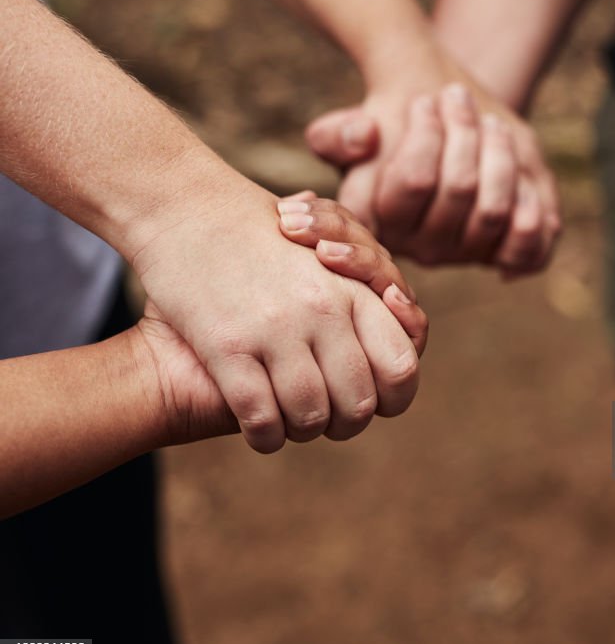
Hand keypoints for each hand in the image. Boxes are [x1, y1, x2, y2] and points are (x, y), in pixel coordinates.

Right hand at [130, 187, 420, 452]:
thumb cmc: (258, 235)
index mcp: (354, 290)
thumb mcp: (328, 256)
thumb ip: (362, 300)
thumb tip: (395, 339)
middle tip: (327, 419)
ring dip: (302, 431)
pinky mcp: (226, 345)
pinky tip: (259, 429)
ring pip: (311, 417)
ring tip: (290, 422)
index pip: (401, 366)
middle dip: (345, 424)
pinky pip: (261, 418)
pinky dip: (264, 436)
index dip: (391, 397)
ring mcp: (276, 328)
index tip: (370, 397)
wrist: (183, 207)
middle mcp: (324, 310)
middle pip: (359, 404)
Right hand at [307, 74, 560, 275]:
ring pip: (493, 209)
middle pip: (458, 190)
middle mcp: (420, 249)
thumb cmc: (395, 127)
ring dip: (498, 154)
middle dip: (464, 133)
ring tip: (489, 121)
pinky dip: (529, 204)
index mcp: (378, 224)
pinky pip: (526, 246)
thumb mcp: (355, 124)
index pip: (411, 184)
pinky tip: (516, 164)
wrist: (447, 130)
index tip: (422, 100)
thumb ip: (337, 135)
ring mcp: (464, 257)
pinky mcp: (505, 258)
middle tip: (458, 97)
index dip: (424, 138)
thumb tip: (363, 138)